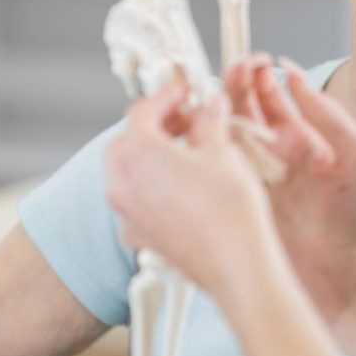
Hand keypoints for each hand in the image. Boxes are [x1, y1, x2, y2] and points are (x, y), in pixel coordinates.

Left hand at [105, 84, 281, 299]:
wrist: (235, 263)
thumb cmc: (228, 204)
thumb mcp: (221, 149)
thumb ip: (208, 120)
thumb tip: (209, 104)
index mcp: (135, 152)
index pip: (143, 110)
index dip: (167, 96)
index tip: (188, 92)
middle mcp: (119, 181)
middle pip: (128, 140)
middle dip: (156, 125)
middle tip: (188, 120)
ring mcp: (125, 212)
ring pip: (128, 171)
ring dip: (152, 155)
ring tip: (188, 152)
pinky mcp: (138, 235)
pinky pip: (136, 200)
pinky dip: (152, 187)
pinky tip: (182, 188)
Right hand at [223, 57, 355, 324]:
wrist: (355, 280)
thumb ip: (326, 113)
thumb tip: (296, 74)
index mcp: (302, 144)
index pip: (272, 101)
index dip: (260, 77)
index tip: (255, 59)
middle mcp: (274, 161)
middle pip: (243, 113)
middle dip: (234, 87)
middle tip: (232, 67)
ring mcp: (254, 184)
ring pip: (223, 140)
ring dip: (214, 115)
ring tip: (211, 94)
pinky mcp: (239, 208)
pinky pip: (215, 175)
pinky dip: (203, 153)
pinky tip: (197, 133)